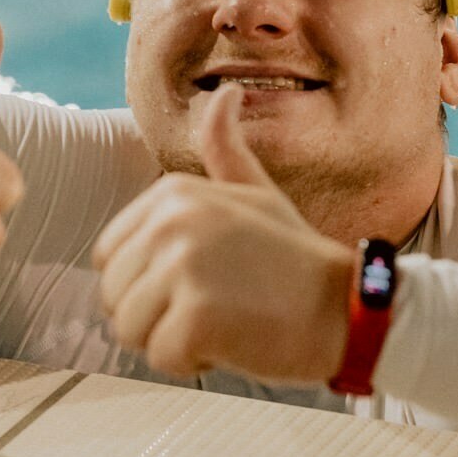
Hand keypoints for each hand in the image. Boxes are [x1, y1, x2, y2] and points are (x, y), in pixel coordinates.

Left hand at [91, 84, 354, 380]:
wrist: (348, 309)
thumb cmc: (297, 260)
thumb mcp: (256, 192)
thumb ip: (225, 149)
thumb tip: (224, 93)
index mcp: (173, 193)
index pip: (109, 258)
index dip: (147, 283)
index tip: (201, 280)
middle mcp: (172, 222)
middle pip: (114, 297)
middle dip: (156, 315)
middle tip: (216, 305)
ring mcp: (183, 267)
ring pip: (129, 330)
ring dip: (171, 341)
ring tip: (223, 321)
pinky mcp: (196, 317)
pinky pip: (160, 357)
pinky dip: (191, 363)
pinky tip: (232, 342)